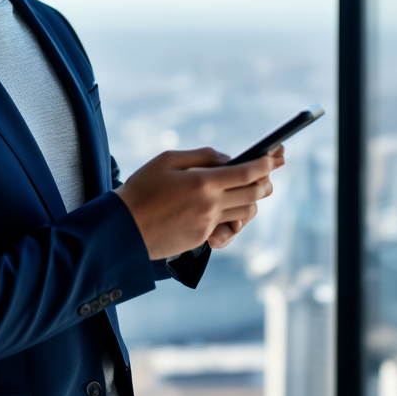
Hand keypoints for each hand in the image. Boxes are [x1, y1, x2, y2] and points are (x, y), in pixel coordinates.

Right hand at [115, 145, 284, 260]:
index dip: (265, 164)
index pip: (247, 172)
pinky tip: (226, 210)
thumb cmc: (141, 189)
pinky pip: (227, 228)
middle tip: (268, 173)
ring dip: (252, 201)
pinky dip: (232, 217)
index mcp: (203, 182)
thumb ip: (201, 156)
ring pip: (245, 213)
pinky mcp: (201, 239)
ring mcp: (207, 225)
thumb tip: (227, 159)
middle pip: (254, 194)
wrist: (122, 227)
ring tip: (249, 190)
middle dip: (266, 182)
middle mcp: (210, 205)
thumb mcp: (166, 160)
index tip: (274, 157)